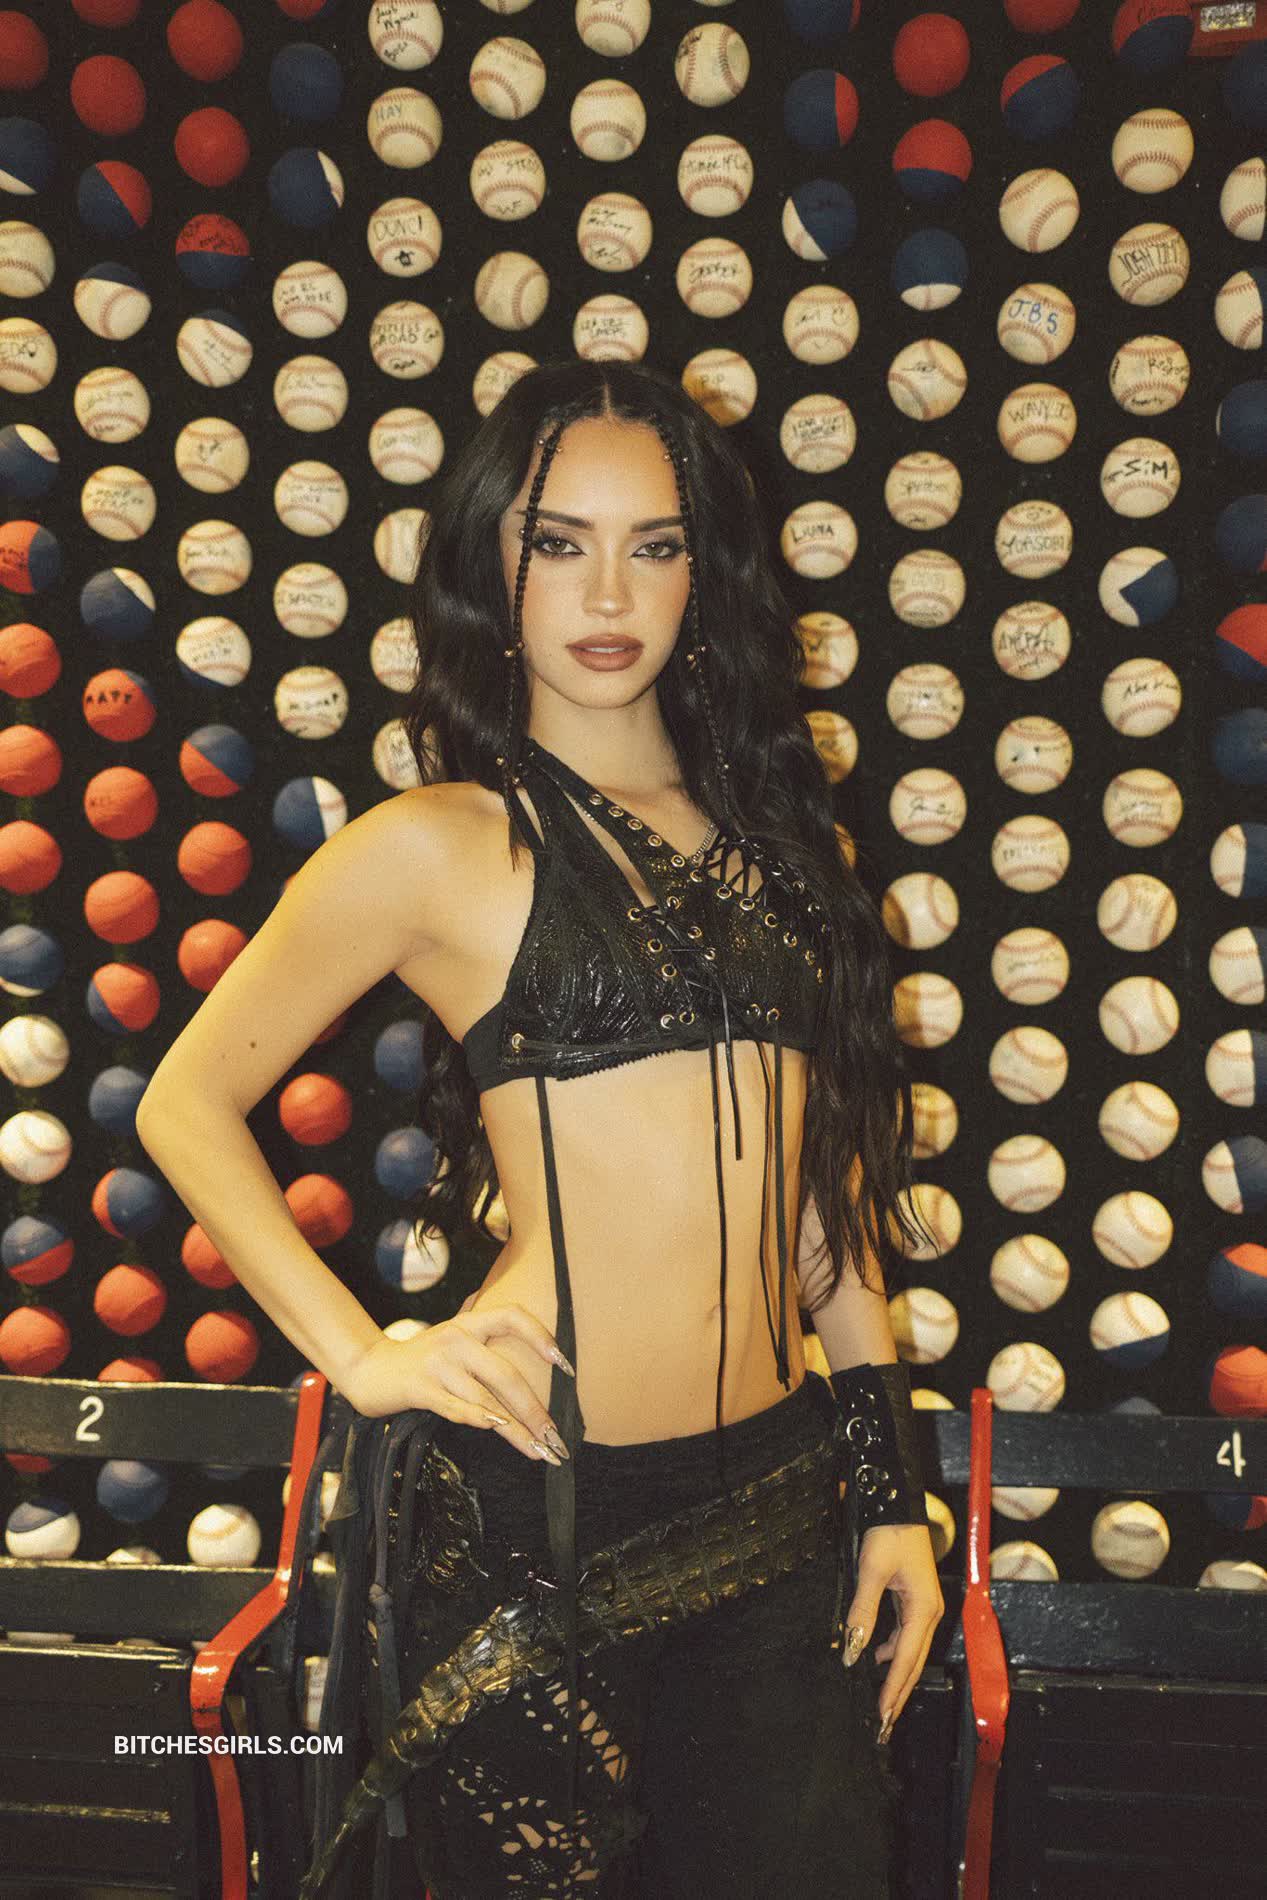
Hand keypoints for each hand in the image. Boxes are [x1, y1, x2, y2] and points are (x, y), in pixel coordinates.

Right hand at [347, 1302, 573, 1465]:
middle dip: (536, 1410)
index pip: (512, 1317)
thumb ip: (484, 1341)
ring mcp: (438, 1363)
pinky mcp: (420, 1388)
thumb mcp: (453, 1340)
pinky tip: (497, 1430)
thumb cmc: (422, 1359)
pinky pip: (456, 1407)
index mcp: (469, 1323)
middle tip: (556, 1439)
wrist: (369, 1368)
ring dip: (517, 1429)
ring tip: (539, 1451)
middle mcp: (456, 1339)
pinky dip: (478, 1418)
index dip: (541, 1337)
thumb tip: (530, 1351)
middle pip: (506, 1374)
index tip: (565, 1365)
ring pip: (487, 1399)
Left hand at [841, 1522, 943, 1743]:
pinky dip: (893, 1652)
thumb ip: (863, 1611)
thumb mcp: (871, 1571)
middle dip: (898, 1694)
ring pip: (910, 1651)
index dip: (892, 1690)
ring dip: (896, 1676)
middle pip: (913, 1663)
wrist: (899, 1505)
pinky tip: (877, 1656)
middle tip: (885, 1726)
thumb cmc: (889, 1534)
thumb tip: (853, 1648)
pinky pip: (906, 1635)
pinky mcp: (917, 1601)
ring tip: (881, 1702)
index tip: (882, 1716)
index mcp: (923, 1609)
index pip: (905, 1660)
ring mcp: (925, 1607)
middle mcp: (930, 1613)